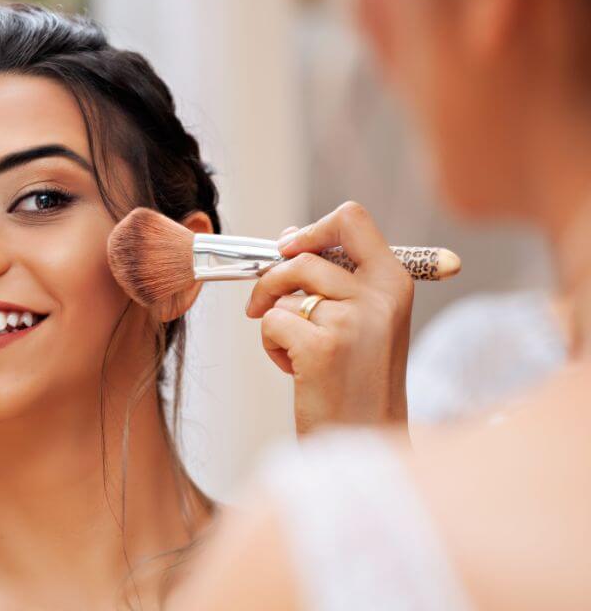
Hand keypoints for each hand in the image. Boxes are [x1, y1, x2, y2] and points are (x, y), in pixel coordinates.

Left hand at [245, 201, 412, 435]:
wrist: (365, 440)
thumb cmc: (357, 379)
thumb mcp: (363, 320)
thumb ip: (333, 277)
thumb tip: (289, 236)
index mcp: (394, 282)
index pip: (350, 218)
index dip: (310, 228)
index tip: (288, 250)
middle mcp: (379, 297)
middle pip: (301, 256)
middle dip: (271, 281)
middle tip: (264, 307)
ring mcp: (353, 321)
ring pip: (283, 294)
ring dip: (276, 322)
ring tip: (298, 353)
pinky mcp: (322, 348)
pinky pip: (272, 322)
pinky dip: (272, 345)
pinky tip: (295, 370)